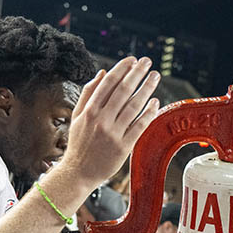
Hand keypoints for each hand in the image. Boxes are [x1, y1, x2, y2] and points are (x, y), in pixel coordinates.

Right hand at [64, 58, 160, 184]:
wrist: (78, 172)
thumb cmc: (78, 144)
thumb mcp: (77, 116)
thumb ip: (88, 93)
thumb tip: (102, 73)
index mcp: (89, 110)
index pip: (108, 83)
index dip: (122, 69)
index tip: (132, 60)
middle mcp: (101, 120)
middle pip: (123, 91)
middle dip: (137, 73)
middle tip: (147, 62)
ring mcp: (113, 133)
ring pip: (134, 106)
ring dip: (146, 89)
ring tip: (155, 77)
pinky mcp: (123, 147)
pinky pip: (139, 126)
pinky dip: (149, 113)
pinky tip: (155, 102)